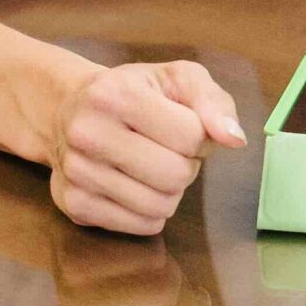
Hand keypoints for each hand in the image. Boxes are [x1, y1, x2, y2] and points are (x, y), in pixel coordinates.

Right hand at [48, 59, 247, 234]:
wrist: (69, 109)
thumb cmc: (134, 92)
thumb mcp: (177, 79)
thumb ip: (214, 102)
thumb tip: (235, 139)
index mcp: (116, 94)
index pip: (191, 136)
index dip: (201, 137)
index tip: (186, 127)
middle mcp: (88, 133)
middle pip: (175, 176)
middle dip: (186, 166)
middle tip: (170, 150)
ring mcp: (77, 172)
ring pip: (159, 206)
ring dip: (170, 191)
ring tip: (152, 166)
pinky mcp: (74, 205)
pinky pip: (141, 226)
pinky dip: (151, 211)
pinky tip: (136, 185)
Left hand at [50, 223, 241, 305]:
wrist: (76, 240)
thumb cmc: (127, 284)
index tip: (194, 302)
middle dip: (195, 303)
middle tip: (184, 284)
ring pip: (163, 297)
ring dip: (175, 274)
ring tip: (161, 267)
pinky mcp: (77, 271)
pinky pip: (142, 263)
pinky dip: (156, 251)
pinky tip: (143, 251)